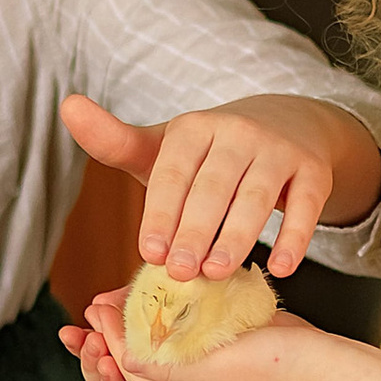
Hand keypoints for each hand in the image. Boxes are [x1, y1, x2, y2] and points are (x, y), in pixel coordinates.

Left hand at [59, 91, 380, 282]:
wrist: (287, 124)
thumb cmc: (209, 153)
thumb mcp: (163, 148)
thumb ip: (115, 142)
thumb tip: (67, 106)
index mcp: (193, 128)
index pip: (174, 172)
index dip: (161, 213)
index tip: (149, 253)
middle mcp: (237, 132)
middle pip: (214, 187)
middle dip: (195, 230)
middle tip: (179, 274)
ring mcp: (279, 150)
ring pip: (256, 197)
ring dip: (237, 236)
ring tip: (217, 274)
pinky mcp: (313, 171)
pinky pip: (306, 207)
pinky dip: (296, 237)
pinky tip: (283, 268)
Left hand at [60, 285, 329, 380]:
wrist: (324, 370)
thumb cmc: (282, 364)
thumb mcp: (221, 364)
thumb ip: (169, 366)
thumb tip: (120, 357)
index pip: (128, 378)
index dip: (106, 342)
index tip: (96, 309)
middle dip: (95, 358)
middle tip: (81, 326)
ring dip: (109, 355)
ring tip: (91, 329)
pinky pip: (158, 371)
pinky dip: (137, 351)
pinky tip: (126, 333)